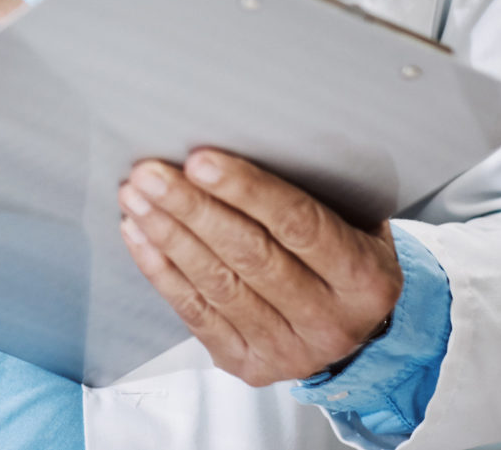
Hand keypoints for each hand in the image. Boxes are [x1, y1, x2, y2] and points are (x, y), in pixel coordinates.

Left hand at [118, 150, 401, 386]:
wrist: (356, 327)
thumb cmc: (346, 249)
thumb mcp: (357, 218)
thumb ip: (317, 188)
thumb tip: (246, 135)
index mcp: (364, 277)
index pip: (299, 225)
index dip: (246, 190)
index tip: (200, 161)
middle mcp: (329, 321)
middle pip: (250, 256)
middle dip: (192, 209)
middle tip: (151, 174)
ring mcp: (289, 351)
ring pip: (217, 285)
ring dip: (168, 235)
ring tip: (136, 197)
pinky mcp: (250, 365)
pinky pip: (196, 314)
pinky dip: (161, 272)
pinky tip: (138, 235)